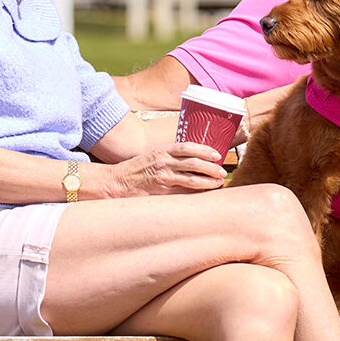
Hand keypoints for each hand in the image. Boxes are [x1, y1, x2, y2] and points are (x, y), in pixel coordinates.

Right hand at [111, 143, 226, 195]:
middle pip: (194, 162)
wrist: (117, 182)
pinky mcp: (161, 191)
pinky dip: (196, 192)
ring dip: (207, 181)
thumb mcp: (153, 156)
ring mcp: (163, 176)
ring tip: (218, 182)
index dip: (204, 150)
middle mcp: (164, 161)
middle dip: (211, 167)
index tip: (216, 154)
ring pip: (191, 178)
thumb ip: (171, 157)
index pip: (188, 147)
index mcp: (162, 151)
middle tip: (222, 171)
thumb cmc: (137, 169)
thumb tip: (193, 160)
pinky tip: (204, 193)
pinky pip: (183, 192)